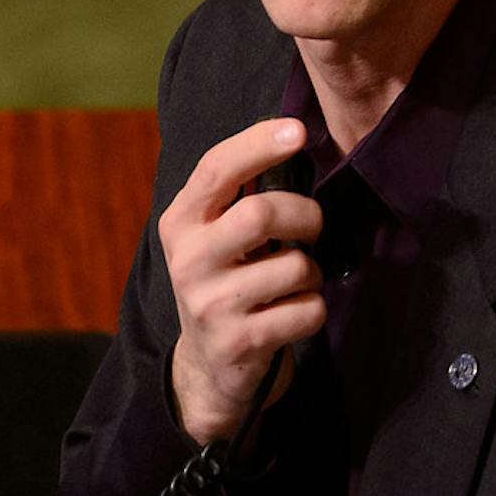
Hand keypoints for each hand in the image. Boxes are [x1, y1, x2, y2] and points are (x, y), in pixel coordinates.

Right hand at [161, 117, 325, 444]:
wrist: (208, 365)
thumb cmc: (226, 281)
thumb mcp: (215, 235)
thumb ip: (240, 195)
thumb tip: (295, 139)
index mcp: (182, 221)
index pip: (217, 168)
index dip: (259, 144)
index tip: (300, 130)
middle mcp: (188, 260)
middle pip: (261, 213)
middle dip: (305, 216)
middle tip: (312, 227)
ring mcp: (210, 304)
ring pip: (295, 267)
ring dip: (313, 271)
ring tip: (296, 280)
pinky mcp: (239, 342)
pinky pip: (307, 311)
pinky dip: (314, 309)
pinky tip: (291, 313)